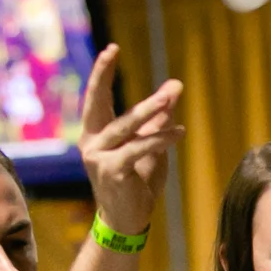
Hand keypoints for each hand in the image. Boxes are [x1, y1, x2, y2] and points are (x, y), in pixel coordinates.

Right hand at [78, 45, 184, 238]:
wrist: (127, 221)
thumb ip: (160, 117)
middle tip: (112, 49)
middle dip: (104, 76)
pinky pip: (139, 148)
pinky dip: (160, 139)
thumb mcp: (152, 144)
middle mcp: (91, 142)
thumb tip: (175, 85)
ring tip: (168, 96)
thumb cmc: (137, 182)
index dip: (102, 73)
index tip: (111, 49)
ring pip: (126, 126)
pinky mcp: (113, 171)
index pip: (97, 98)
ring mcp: (98, 157)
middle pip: (99, 102)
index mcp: (95, 134)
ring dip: (149, 110)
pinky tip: (179, 132)